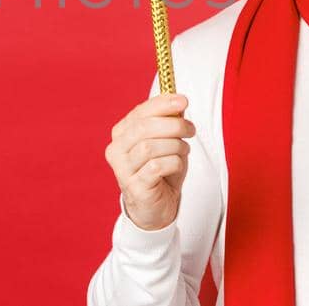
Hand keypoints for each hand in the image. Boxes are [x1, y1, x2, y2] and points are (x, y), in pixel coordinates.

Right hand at [105, 93, 195, 230]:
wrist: (156, 207)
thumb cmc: (161, 171)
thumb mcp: (167, 142)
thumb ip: (169, 122)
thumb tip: (178, 102)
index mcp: (121, 134)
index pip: (140, 112)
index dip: (162, 104)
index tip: (183, 100)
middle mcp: (116, 150)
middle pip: (143, 128)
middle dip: (173, 125)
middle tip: (191, 129)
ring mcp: (123, 169)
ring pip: (150, 147)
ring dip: (175, 146)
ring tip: (184, 150)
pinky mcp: (134, 187)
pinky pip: (157, 167)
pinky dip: (173, 162)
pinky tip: (177, 166)